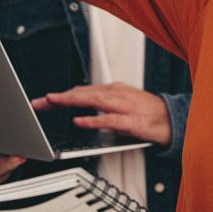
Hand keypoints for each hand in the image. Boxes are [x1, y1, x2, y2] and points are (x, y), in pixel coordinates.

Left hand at [31, 82, 170, 145]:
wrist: (172, 119)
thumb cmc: (146, 112)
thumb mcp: (122, 104)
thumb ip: (102, 105)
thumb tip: (81, 109)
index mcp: (113, 90)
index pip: (82, 90)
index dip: (62, 95)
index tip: (45, 100)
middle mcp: (116, 94)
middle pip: (83, 93)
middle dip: (60, 97)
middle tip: (41, 102)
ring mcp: (124, 106)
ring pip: (93, 100)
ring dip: (71, 100)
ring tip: (54, 102)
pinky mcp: (131, 121)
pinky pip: (108, 119)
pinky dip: (93, 119)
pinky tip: (80, 121)